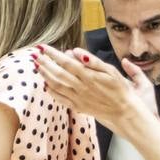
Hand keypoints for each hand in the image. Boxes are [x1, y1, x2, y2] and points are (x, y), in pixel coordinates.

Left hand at [34, 45, 154, 132]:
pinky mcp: (78, 106)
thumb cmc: (120, 89)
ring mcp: (78, 98)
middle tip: (34, 55)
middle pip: (58, 73)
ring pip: (57, 85)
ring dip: (45, 75)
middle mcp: (81, 87)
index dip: (53, 54)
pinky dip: (51, 91)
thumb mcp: (111, 71)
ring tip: (36, 66)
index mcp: (89, 76)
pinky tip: (45, 84)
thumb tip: (75, 51)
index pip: (66, 62)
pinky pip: (60, 98)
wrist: (124, 112)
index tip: (43, 47)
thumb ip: (93, 61)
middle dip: (45, 63)